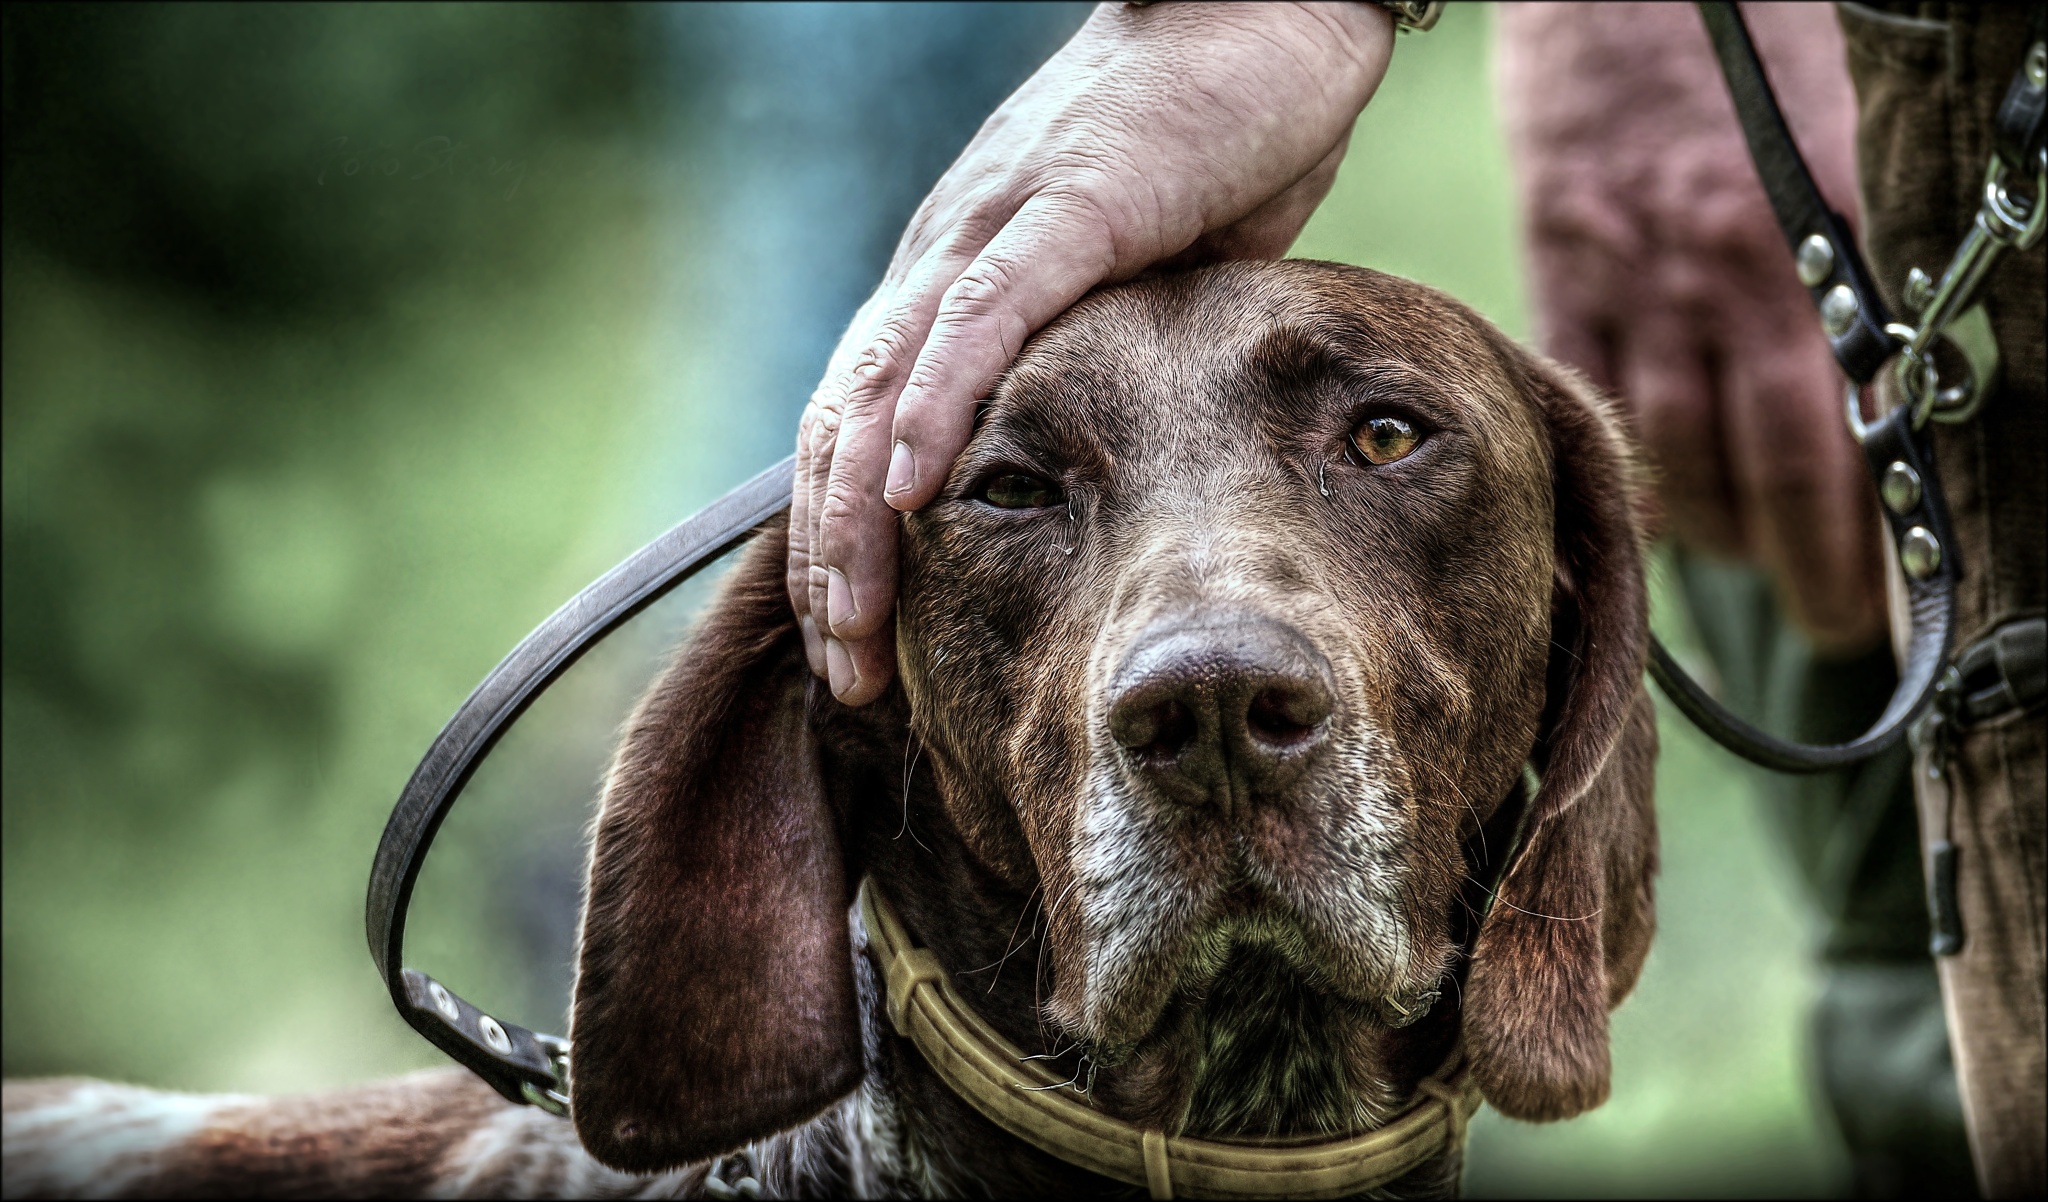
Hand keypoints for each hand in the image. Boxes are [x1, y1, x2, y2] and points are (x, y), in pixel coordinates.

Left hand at [790, 1, 1394, 702]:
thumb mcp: (1135, 282)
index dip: (846, 541)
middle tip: (846, 674)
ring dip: (860, 515)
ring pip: (887, 387)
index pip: (864, 427)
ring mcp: (995, 229)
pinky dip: (938, 408)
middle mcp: (945, 260)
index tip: (861, 645)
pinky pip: (981, 321)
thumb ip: (1089, 356)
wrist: (1259, 10)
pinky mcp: (1066, 209)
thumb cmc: (1206, 140)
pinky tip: (912, 491)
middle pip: (846, 427)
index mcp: (954, 282)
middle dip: (834, 562)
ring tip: (853, 621)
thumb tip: (1099, 449)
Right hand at [1497, 2, 1885, 652]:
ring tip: (1736, 564)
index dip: (1867, 537)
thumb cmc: (1759, 34)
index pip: (1851, 431)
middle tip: (1818, 621)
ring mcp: (1636, 276)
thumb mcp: (1848, 140)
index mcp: (1822, 243)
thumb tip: (1889, 378)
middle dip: (1799, 561)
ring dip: (1711, 525)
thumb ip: (1864, 258)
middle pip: (1765, 462)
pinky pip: (1580, 397)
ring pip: (1673, 441)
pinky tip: (1639, 504)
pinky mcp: (1561, 264)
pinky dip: (1608, 461)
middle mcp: (1729, 273)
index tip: (1880, 604)